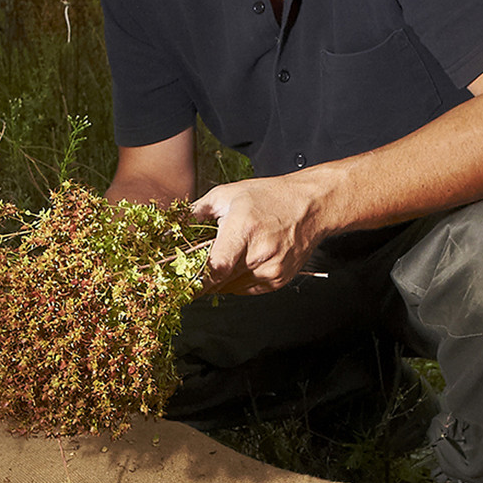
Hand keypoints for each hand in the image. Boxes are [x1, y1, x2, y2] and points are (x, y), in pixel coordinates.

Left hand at [191, 175, 321, 290]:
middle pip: (220, 280)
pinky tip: (241, 261)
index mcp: (243, 229)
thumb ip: (196, 212)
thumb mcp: (228, 194)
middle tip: (190, 271)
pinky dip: (237, 279)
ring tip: (225, 257)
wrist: (311, 205)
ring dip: (221, 279)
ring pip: (231, 287)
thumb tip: (172, 226)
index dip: (195, 279)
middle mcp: (259, 253)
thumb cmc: (270, 197)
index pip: (215, 267)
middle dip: (202, 278)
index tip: (180, 283)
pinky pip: (246, 288)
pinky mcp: (278, 280)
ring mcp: (271, 269)